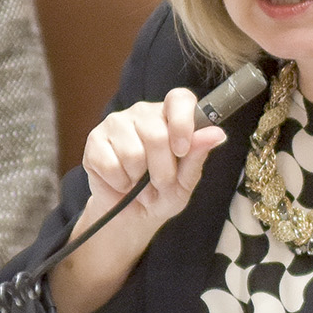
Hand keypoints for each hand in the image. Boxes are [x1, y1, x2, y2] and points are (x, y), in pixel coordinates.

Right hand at [72, 87, 225, 241]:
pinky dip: (119, 183)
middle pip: (157, 134)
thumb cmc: (162, 194)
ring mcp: (116, 123)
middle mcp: (143, 113)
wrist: (131, 214)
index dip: (182, 123)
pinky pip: (110, 164)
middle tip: (159, 184)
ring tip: (138, 184)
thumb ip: (198, 155)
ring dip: (138, 179)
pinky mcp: (95, 140)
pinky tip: (121, 182)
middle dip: (162, 170)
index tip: (182, 151)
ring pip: (132, 153)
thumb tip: (217, 134)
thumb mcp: (186, 181)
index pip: (180, 98)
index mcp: (170, 116)